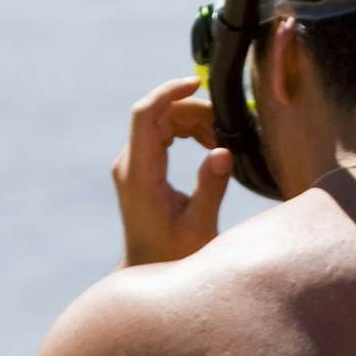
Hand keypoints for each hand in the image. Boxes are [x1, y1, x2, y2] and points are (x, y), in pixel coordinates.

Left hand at [114, 77, 233, 266]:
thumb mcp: (199, 227)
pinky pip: (160, 133)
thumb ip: (211, 187)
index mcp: (140, 176)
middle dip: (193, 111)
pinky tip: (209, 146)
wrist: (149, 271)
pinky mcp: (139, 168)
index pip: (145, 116)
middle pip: (157, 114)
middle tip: (226, 129)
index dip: (168, 92)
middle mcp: (129, 165)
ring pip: (160, 121)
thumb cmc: (174, 256)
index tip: (197, 83)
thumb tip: (224, 151)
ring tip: (220, 141)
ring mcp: (132, 165)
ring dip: (193, 121)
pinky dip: (186, 131)